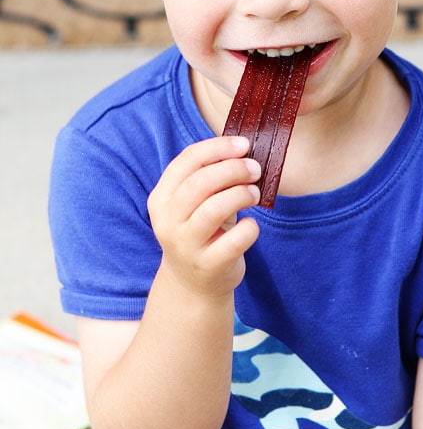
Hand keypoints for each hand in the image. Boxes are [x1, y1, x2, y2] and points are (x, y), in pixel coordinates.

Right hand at [147, 136, 260, 297]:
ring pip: (213, 209)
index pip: (187, 160)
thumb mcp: (194, 203)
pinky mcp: (208, 266)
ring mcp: (185, 246)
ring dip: (240, 194)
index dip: (218, 147)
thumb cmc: (201, 230)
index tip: (243, 144)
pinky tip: (251, 225)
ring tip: (254, 193)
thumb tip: (243, 150)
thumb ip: (209, 176)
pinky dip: (249, 228)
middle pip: (200, 183)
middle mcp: (167, 221)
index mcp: (161, 198)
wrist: (193, 284)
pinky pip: (234, 241)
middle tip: (255, 169)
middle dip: (233, 169)